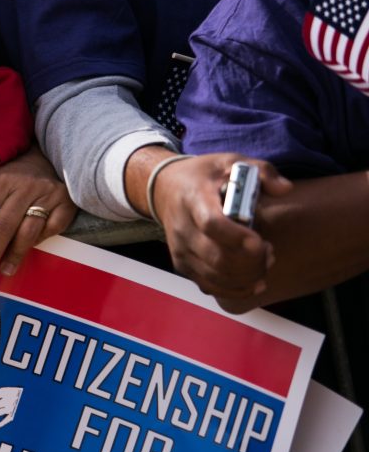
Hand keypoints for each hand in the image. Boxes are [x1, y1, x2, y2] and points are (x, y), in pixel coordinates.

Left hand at [0, 147, 76, 282]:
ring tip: (7, 268)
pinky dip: (40, 240)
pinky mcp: (67, 202)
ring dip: (17, 254)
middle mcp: (26, 186)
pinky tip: (31, 248)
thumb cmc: (15, 174)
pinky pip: (52, 229)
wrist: (47, 156)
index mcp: (2, 180)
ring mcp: (49, 194)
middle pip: (6, 227)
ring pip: (30, 232)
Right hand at [150, 153, 290, 310]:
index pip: (211, 224)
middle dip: (251, 262)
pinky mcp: (183, 264)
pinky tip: (254, 282)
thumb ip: (262, 171)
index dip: (237, 238)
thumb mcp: (231, 162)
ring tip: (264, 263)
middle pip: (216, 257)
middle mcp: (183, 227)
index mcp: (194, 198)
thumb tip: (285, 189)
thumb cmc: (204, 176)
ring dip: (247, 277)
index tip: (260, 242)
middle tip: (269, 252)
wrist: (165, 189)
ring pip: (215, 276)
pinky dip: (235, 290)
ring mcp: (181, 249)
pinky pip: (210, 286)